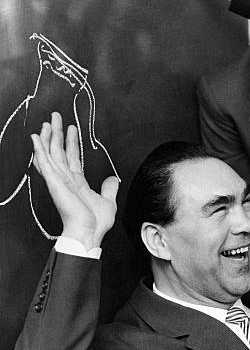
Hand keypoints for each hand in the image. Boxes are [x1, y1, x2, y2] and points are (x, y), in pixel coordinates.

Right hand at [32, 112, 118, 248]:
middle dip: (57, 134)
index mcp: (77, 183)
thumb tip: (112, 179)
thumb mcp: (108, 201)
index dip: (71, 142)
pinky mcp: (54, 182)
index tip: (71, 129)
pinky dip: (39, 149)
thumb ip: (108, 189)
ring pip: (51, 153)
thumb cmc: (96, 222)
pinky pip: (45, 163)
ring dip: (48, 137)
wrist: (90, 232)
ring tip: (48, 122)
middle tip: (56, 117)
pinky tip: (36, 138)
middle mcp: (66, 179)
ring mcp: (59, 180)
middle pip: (59, 152)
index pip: (72, 158)